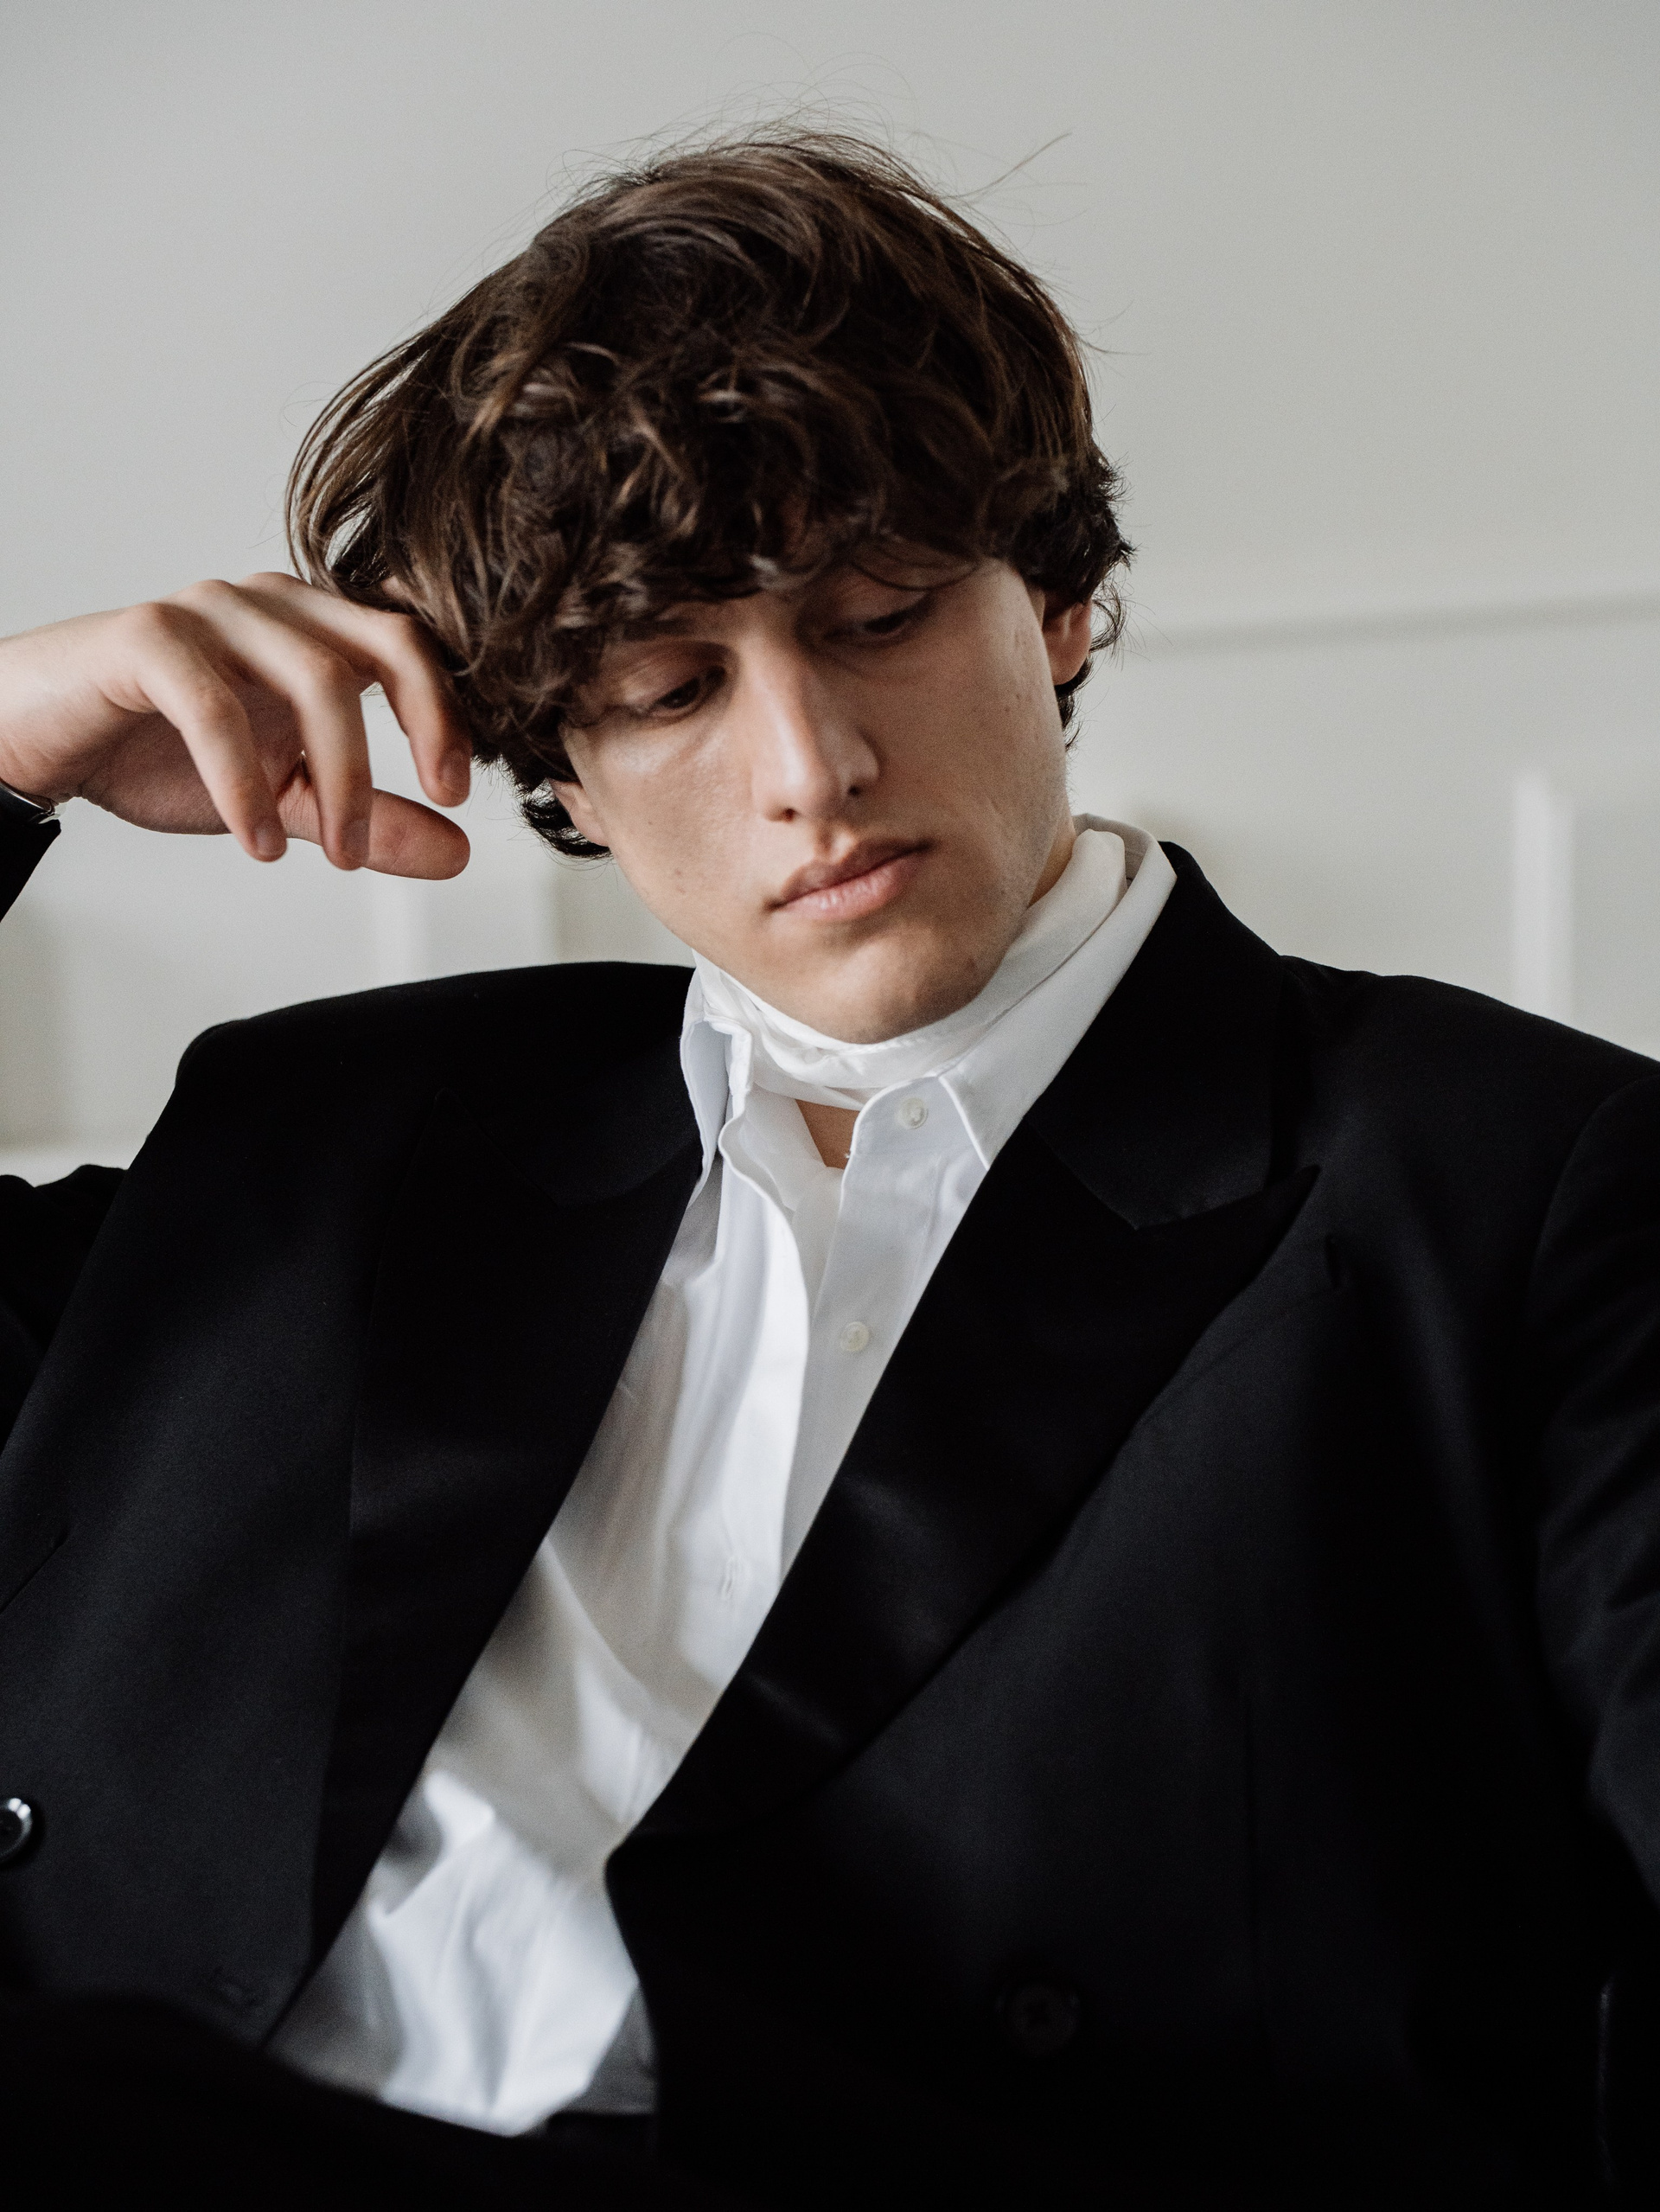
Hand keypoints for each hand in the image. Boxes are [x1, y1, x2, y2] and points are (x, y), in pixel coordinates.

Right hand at [0, 575, 474, 876]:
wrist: (42, 742)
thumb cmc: (160, 752)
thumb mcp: (284, 800)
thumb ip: (368, 819)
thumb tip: (458, 852)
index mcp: (314, 627)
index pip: (412, 644)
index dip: (451, 711)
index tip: (460, 790)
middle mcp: (272, 603)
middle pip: (384, 643)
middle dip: (425, 727)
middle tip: (438, 804)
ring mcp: (211, 611)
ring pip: (315, 678)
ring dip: (342, 779)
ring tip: (339, 856)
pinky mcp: (148, 637)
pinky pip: (218, 708)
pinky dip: (247, 785)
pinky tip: (259, 843)